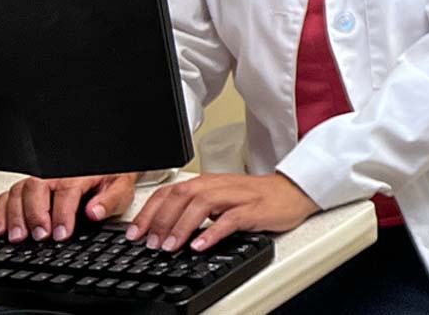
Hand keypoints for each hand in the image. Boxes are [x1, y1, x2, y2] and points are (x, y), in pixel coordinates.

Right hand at [0, 174, 136, 242]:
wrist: (105, 170)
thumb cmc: (109, 181)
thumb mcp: (120, 189)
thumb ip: (110, 201)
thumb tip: (94, 212)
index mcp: (80, 174)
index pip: (66, 191)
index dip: (62, 214)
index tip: (61, 234)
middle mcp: (56, 175)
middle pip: (36, 188)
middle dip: (35, 214)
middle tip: (40, 236)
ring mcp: (39, 181)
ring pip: (18, 191)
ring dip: (15, 215)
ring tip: (19, 237)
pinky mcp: (27, 189)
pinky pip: (7, 195)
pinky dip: (0, 212)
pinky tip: (1, 230)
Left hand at [127, 172, 318, 252]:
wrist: (293, 192)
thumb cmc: (256, 198)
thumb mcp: (220, 200)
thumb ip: (194, 210)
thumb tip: (164, 230)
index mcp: (208, 182)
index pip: (170, 191)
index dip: (149, 212)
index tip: (135, 233)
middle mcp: (219, 186)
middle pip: (182, 195)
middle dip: (161, 220)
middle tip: (151, 243)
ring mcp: (237, 196)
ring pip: (202, 204)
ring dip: (182, 226)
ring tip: (171, 246)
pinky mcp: (254, 209)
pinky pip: (231, 219)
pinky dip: (212, 232)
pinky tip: (200, 245)